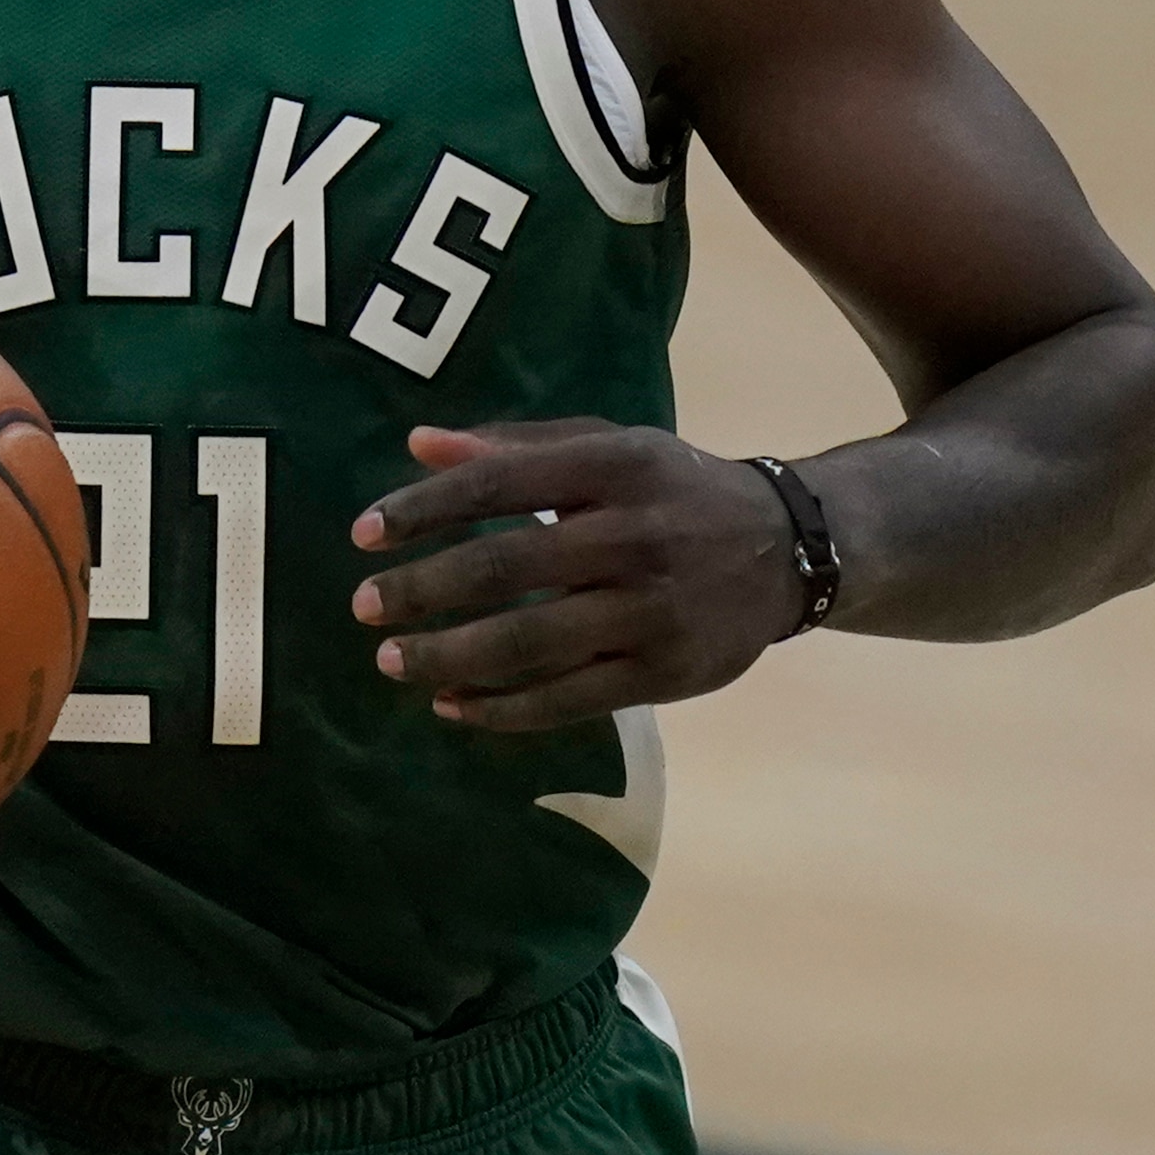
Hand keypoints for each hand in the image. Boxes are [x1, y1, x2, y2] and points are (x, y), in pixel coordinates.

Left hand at [348, 419, 805, 731]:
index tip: (365, 533)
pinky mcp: (664, 673)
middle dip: (422, 590)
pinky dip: (500, 709)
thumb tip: (417, 445)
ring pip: (528, 643)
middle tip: (363, 606)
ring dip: (448, 656)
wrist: (791, 549)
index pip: (498, 484)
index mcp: (614, 466)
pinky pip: (566, 700)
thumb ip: (514, 446)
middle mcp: (634, 534)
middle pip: (505, 566)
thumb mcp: (608, 446)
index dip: (423, 509)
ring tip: (392, 661)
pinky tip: (451, 704)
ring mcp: (651, 610)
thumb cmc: (673, 489)